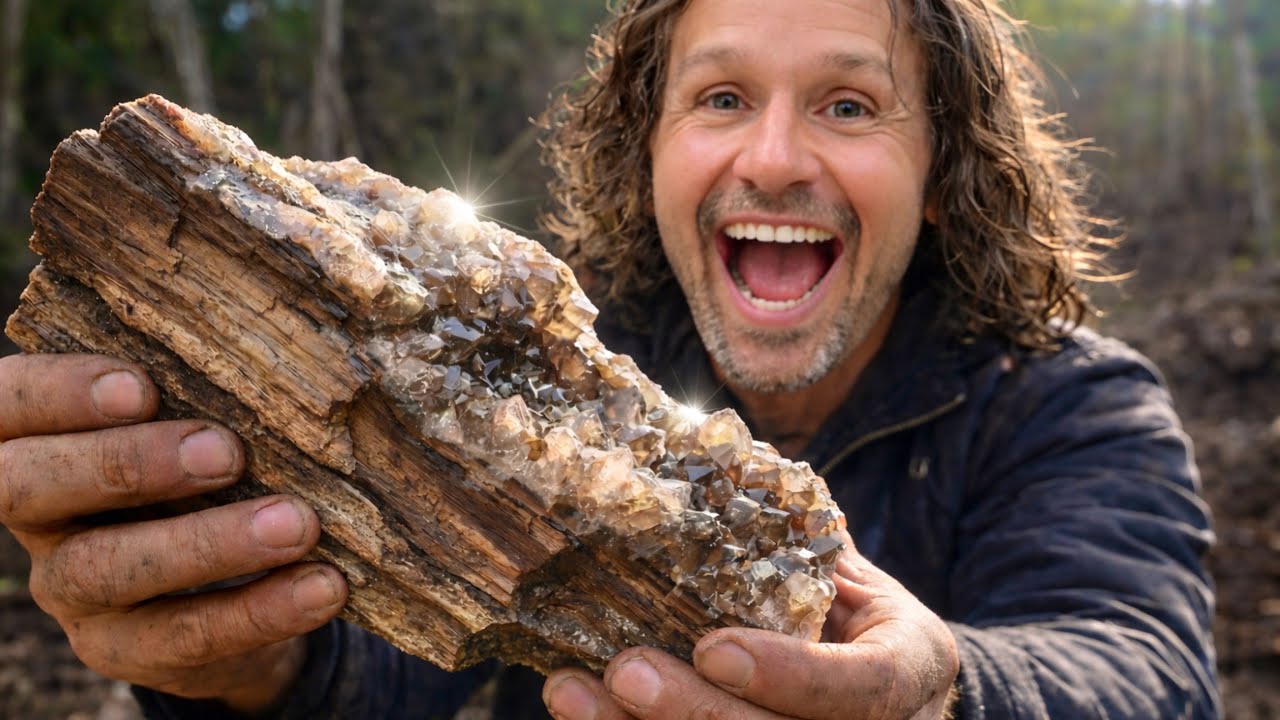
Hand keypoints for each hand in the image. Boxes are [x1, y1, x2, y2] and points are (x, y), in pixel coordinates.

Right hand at [0, 354, 348, 712]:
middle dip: (127, 465)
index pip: (8, 404)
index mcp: (38, 440)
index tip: (142, 386)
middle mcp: (38, 515)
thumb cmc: (208, 469)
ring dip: (209, 545)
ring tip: (297, 525)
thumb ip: (202, 390)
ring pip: (109, 568)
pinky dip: (262, 609)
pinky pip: (185, 634)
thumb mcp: (194, 423)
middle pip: (30, 487)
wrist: (233, 582)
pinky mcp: (122, 648)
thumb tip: (280, 353)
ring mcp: (71, 588)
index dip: (57, 394)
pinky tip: (322, 585)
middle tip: (227, 452)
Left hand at [542, 531, 957, 719]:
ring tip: (573, 692)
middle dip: (697, 712)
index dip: (791, 675)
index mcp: (910, 665)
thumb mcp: (844, 567)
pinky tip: (584, 708)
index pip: (865, 686)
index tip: (712, 647)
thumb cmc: (848, 602)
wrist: (873, 664)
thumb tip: (720, 464)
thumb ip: (801, 538)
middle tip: (623, 669)